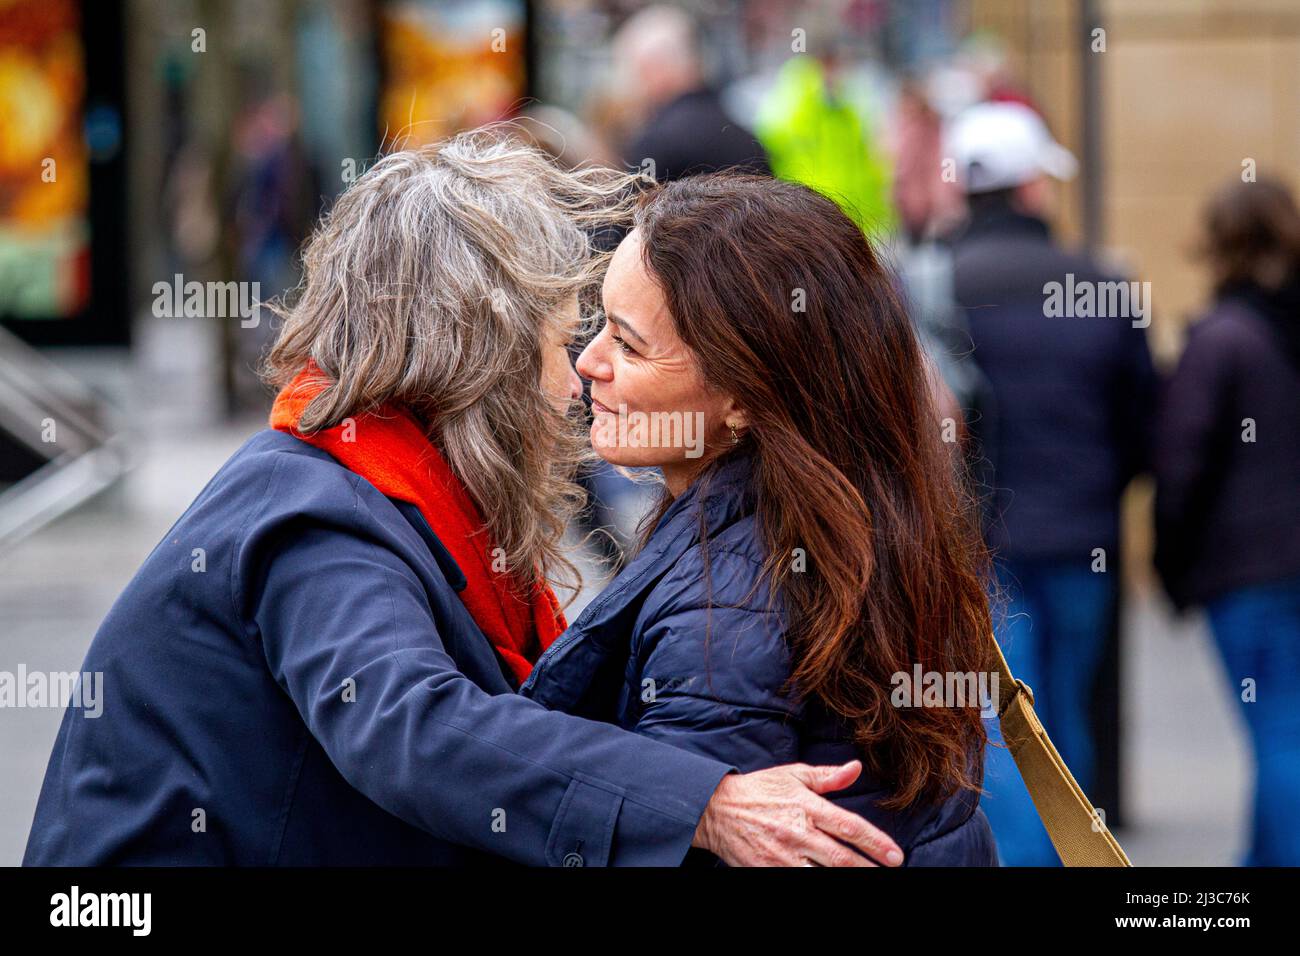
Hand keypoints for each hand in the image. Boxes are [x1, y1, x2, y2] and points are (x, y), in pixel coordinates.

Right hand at [691, 761, 903, 866]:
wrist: (716, 809)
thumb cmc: (760, 790)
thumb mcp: (793, 776)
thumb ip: (827, 777)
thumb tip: (856, 769)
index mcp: (805, 806)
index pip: (848, 826)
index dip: (876, 842)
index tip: (896, 856)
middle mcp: (796, 832)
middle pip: (841, 858)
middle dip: (869, 868)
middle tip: (890, 872)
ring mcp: (781, 856)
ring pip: (823, 874)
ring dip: (847, 878)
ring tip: (866, 879)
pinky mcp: (767, 871)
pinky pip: (798, 881)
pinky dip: (817, 882)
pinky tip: (833, 883)